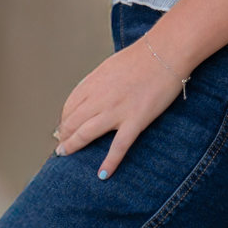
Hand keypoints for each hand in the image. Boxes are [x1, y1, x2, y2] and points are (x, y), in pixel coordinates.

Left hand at [54, 39, 184, 176]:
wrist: (165, 52)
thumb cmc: (142, 57)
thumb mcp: (111, 66)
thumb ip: (99, 82)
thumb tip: (90, 96)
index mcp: (93, 83)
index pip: (70, 106)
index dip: (64, 119)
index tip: (63, 128)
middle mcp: (100, 98)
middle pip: (72, 121)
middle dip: (64, 135)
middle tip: (61, 146)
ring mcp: (116, 111)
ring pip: (86, 134)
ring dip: (72, 146)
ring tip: (66, 155)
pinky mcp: (135, 120)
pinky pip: (119, 146)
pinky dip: (110, 162)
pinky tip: (103, 174)